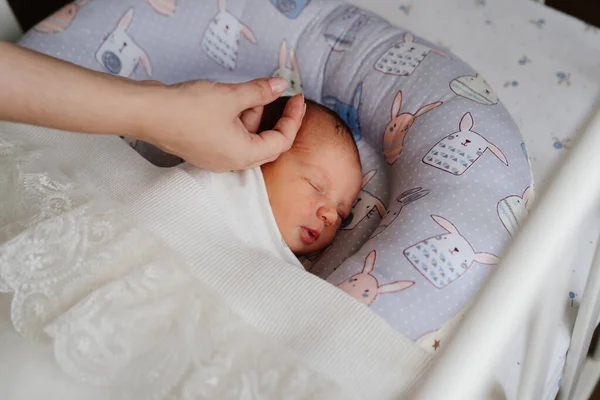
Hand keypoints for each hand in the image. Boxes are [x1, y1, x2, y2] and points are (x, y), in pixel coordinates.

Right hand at [136, 78, 305, 170]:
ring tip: (253, 92)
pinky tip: (235, 100)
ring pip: (247, 139)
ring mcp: (216, 157)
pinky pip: (231, 137)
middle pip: (267, 144)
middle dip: (277, 120)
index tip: (298, 98)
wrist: (147, 113)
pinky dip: (238, 120)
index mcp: (243, 155)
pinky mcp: (204, 148)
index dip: (294, 119)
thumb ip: (259, 92)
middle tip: (285, 98)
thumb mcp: (231, 96)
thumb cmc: (187, 110)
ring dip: (255, 116)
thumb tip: (280, 86)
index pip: (281, 141)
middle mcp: (231, 162)